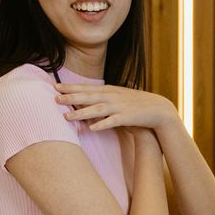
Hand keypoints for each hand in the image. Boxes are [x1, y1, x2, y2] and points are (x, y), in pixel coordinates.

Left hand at [55, 83, 177, 132]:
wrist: (159, 110)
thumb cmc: (137, 105)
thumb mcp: (119, 98)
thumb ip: (104, 99)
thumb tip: (87, 103)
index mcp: (110, 90)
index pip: (87, 88)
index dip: (71, 87)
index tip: (56, 86)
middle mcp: (113, 96)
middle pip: (89, 96)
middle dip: (71, 97)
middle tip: (55, 98)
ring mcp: (120, 107)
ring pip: (97, 109)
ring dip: (81, 113)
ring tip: (66, 116)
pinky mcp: (128, 117)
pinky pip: (113, 121)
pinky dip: (102, 124)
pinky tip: (91, 128)